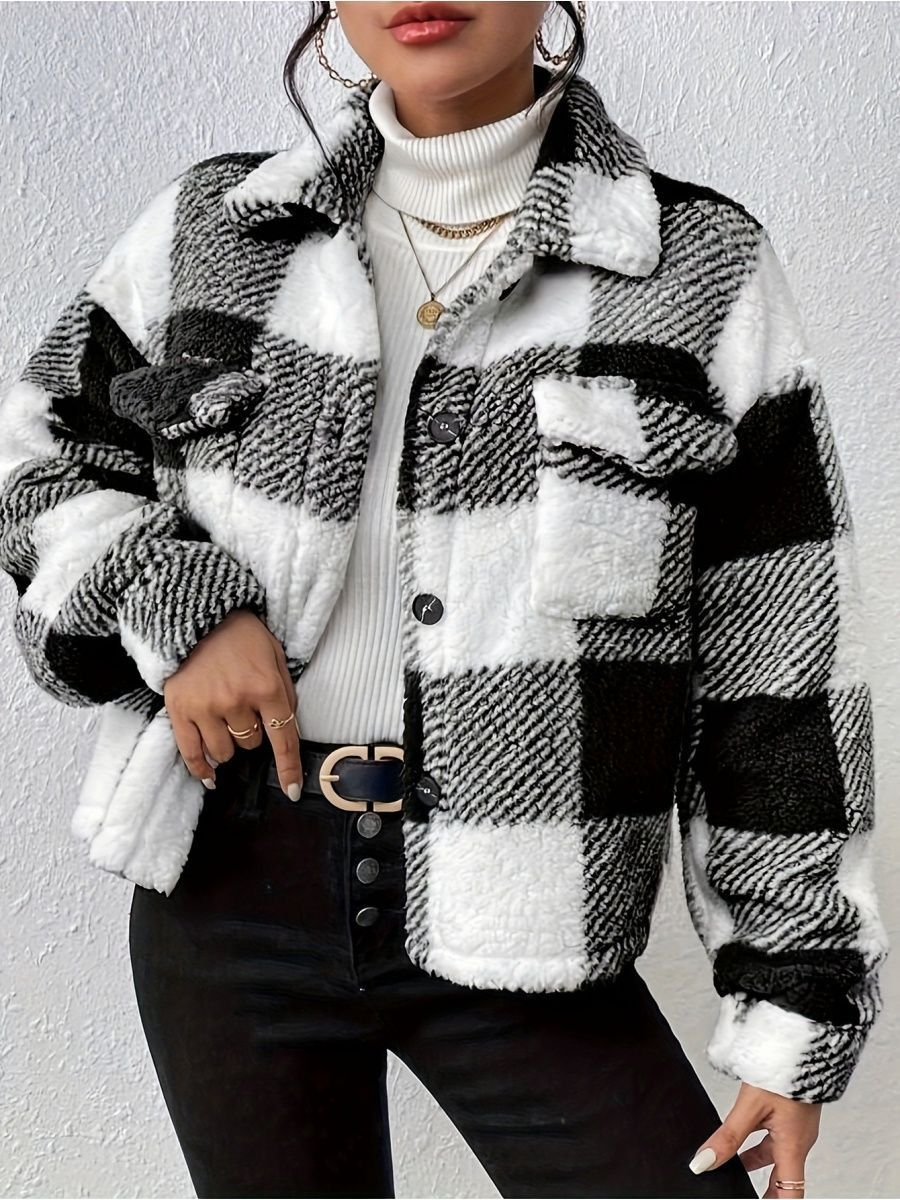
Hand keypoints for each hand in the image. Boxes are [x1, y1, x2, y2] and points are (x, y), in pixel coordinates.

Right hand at [163, 608, 302, 799]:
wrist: (197, 614)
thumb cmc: (241, 634)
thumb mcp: (275, 654)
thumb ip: (285, 691)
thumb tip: (289, 727)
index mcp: (267, 688)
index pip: (283, 740)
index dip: (289, 768)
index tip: (292, 790)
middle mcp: (237, 702)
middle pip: (251, 744)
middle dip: (252, 733)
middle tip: (244, 710)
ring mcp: (206, 708)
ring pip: (224, 752)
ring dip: (228, 745)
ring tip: (224, 722)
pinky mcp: (180, 710)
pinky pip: (191, 753)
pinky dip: (201, 769)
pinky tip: (209, 777)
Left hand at [688, 1081, 820, 1197]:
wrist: (801, 1041)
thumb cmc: (786, 1070)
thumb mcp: (750, 1106)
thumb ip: (727, 1137)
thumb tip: (704, 1163)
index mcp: (794, 1145)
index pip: (791, 1193)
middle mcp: (799, 1139)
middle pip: (783, 1177)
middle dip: (764, 1190)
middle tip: (741, 1194)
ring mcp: (796, 1125)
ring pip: (774, 1153)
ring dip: (754, 1163)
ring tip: (731, 1169)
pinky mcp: (791, 1111)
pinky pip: (774, 1136)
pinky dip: (756, 1142)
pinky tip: (737, 1136)